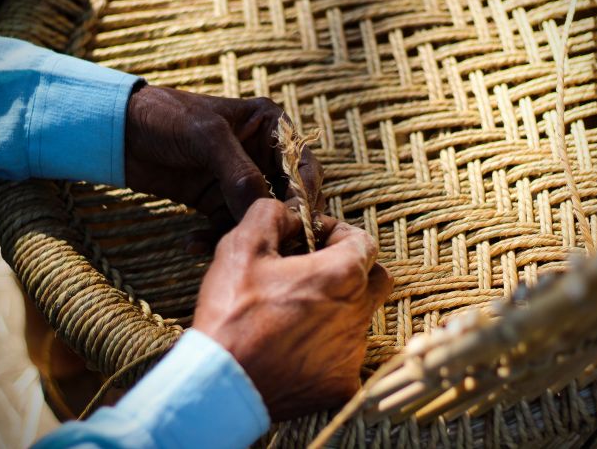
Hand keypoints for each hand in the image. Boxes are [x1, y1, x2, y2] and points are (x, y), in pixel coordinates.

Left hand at [125, 84, 322, 247]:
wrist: (118, 130)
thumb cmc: (166, 117)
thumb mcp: (206, 137)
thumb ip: (240, 174)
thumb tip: (265, 213)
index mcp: (271, 127)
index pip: (303, 167)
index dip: (304, 197)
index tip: (294, 223)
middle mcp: (263, 155)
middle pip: (289, 198)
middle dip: (277, 222)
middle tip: (261, 242)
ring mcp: (241, 181)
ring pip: (260, 217)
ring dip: (242, 233)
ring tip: (220, 246)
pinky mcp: (218, 201)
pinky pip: (230, 227)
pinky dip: (216, 239)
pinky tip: (192, 244)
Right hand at [192, 199, 392, 420]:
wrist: (221, 384)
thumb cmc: (232, 312)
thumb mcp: (242, 246)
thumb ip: (271, 215)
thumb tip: (288, 213)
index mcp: (342, 275)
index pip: (364, 241)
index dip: (338, 233)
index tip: (311, 240)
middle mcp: (357, 313)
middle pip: (374, 280)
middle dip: (351, 269)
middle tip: (312, 272)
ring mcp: (352, 352)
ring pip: (360, 319)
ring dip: (337, 309)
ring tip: (296, 312)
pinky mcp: (342, 384)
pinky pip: (347, 359)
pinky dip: (328, 350)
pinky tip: (297, 349)